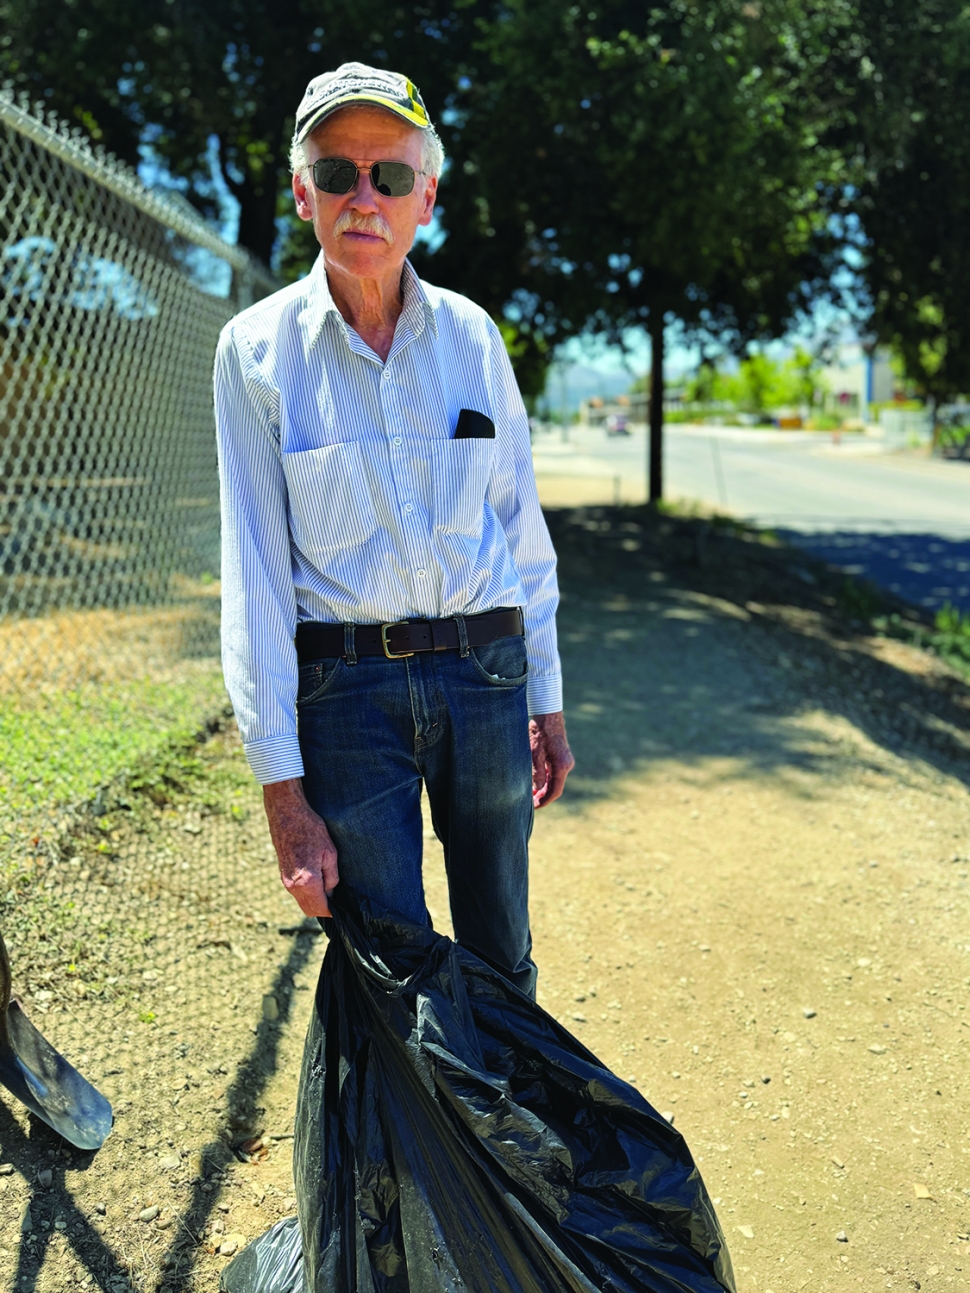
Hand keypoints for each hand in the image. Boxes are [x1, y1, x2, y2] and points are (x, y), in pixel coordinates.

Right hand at [263, 778, 337, 916]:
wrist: (286, 814)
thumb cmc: (310, 829)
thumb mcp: (330, 852)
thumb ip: (331, 877)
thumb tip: (330, 892)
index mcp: (307, 881)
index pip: (321, 908)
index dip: (332, 912)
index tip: (341, 910)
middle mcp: (293, 885)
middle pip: (309, 910)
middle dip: (322, 909)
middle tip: (336, 901)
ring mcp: (285, 880)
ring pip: (301, 902)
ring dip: (313, 901)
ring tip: (328, 889)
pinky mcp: (282, 874)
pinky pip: (295, 892)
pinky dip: (306, 893)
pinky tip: (316, 881)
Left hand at [529, 711, 574, 808]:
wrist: (548, 716)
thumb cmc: (540, 733)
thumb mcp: (534, 753)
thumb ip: (537, 772)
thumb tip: (538, 789)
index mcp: (561, 766)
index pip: (555, 791)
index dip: (544, 801)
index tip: (534, 807)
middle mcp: (566, 765)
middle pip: (556, 788)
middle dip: (543, 797)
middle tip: (530, 803)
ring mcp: (566, 761)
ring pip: (555, 781)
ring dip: (544, 789)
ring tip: (531, 794)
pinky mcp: (562, 757)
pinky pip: (555, 773)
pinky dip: (547, 780)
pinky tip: (536, 782)